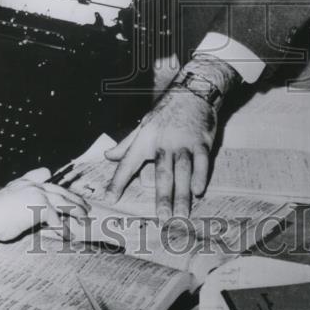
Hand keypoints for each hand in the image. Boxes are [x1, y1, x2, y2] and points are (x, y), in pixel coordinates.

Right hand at [0, 168, 88, 245]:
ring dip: (76, 211)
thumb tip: (32, 215)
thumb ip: (22, 204)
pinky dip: (63, 229)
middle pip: (59, 190)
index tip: (61, 185)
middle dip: (73, 198)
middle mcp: (33, 185)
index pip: (43, 173)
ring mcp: (38, 194)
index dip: (53, 179)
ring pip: (63, 202)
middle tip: (85, 206)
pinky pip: (56, 219)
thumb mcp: (8, 203)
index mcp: (24, 182)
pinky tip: (68, 235)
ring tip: (84, 219)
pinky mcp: (41, 206)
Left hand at [104, 86, 216, 220]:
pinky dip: (200, 175)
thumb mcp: (143, 125)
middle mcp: (163, 142)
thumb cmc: (165, 111)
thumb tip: (107, 156)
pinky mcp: (202, 141)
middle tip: (161, 218)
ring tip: (181, 214)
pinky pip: (201, 161)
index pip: (128, 162)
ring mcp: (183, 142)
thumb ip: (126, 144)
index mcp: (145, 139)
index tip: (110, 199)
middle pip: (162, 173)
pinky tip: (199, 190)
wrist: (192, 91)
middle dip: (162, 196)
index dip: (118, 181)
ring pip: (182, 171)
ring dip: (182, 194)